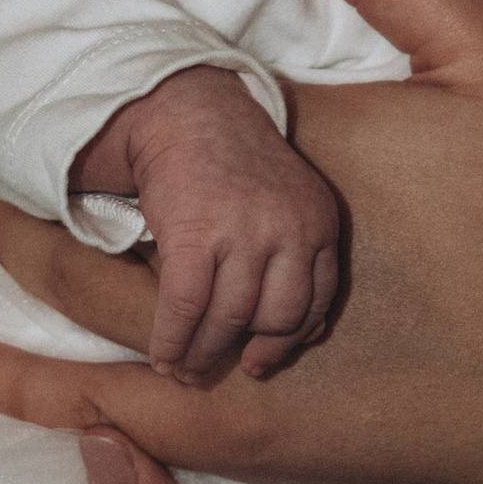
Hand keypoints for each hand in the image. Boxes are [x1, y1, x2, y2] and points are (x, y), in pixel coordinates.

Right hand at [69, 65, 342, 381]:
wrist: (188, 113)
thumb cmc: (234, 167)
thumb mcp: (289, 204)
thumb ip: (302, 259)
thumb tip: (308, 335)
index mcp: (320, 222)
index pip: (316, 303)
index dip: (288, 341)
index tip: (261, 360)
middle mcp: (290, 229)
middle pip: (275, 318)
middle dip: (247, 354)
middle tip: (218, 369)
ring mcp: (244, 233)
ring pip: (228, 319)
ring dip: (201, 354)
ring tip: (184, 370)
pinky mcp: (195, 235)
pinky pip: (185, 307)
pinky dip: (171, 340)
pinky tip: (162, 357)